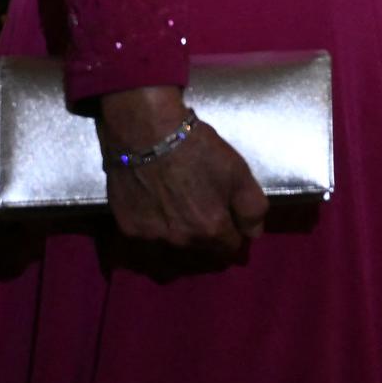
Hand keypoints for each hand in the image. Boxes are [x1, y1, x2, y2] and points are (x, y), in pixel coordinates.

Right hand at [96, 85, 267, 256]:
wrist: (146, 131)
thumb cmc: (197, 148)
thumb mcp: (239, 172)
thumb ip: (252, 209)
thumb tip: (253, 235)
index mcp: (211, 230)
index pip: (230, 248)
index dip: (233, 233)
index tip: (229, 219)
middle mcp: (182, 242)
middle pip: (202, 251)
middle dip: (207, 238)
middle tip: (203, 212)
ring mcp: (152, 238)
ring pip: (173, 251)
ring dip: (179, 240)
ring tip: (179, 217)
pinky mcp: (128, 229)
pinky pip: (147, 242)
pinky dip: (155, 233)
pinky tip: (156, 214)